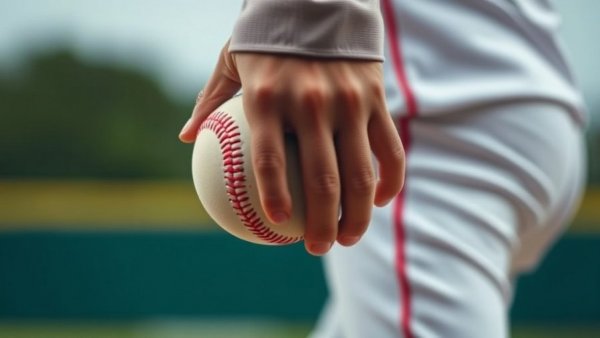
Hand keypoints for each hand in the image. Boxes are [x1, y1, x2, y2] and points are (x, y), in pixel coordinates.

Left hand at [180, 41, 404, 255]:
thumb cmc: (269, 36)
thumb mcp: (232, 58)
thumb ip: (210, 98)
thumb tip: (187, 137)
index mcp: (268, 97)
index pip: (270, 159)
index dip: (274, 197)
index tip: (278, 225)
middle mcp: (311, 103)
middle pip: (323, 180)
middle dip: (324, 225)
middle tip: (318, 247)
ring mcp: (348, 102)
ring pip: (361, 173)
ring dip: (358, 215)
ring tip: (350, 238)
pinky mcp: (376, 98)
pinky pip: (389, 149)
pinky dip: (390, 180)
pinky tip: (382, 201)